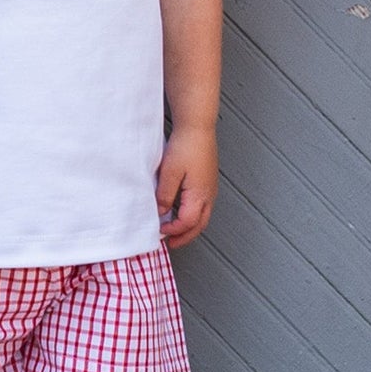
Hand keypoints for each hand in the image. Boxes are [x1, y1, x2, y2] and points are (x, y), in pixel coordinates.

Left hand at [156, 125, 217, 247]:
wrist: (198, 128)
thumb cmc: (186, 146)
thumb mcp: (170, 172)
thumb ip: (165, 195)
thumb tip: (161, 212)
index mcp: (200, 195)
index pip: (188, 223)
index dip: (173, 230)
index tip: (160, 231)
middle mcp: (209, 195)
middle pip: (199, 225)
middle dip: (185, 236)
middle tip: (171, 243)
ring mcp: (210, 189)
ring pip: (202, 217)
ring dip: (189, 226)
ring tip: (174, 230)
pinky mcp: (208, 182)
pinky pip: (202, 206)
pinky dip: (192, 215)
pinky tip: (180, 211)